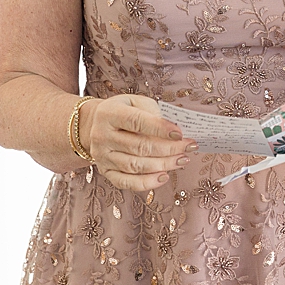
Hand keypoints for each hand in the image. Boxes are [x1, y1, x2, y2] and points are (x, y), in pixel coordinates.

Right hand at [81, 93, 196, 190]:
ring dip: (163, 165)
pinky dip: (147, 183)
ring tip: (182, 160)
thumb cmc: (124, 111)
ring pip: (135, 166)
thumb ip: (154, 112)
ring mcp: (102, 156)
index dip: (160, 128)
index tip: (180, 133)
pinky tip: (164, 177)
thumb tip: (176, 129)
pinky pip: (126, 182)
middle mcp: (102, 135)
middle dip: (168, 148)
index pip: (136, 121)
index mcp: (109, 113)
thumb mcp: (136, 102)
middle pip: (139, 146)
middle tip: (189, 147)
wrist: (95, 124)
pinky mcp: (105, 171)